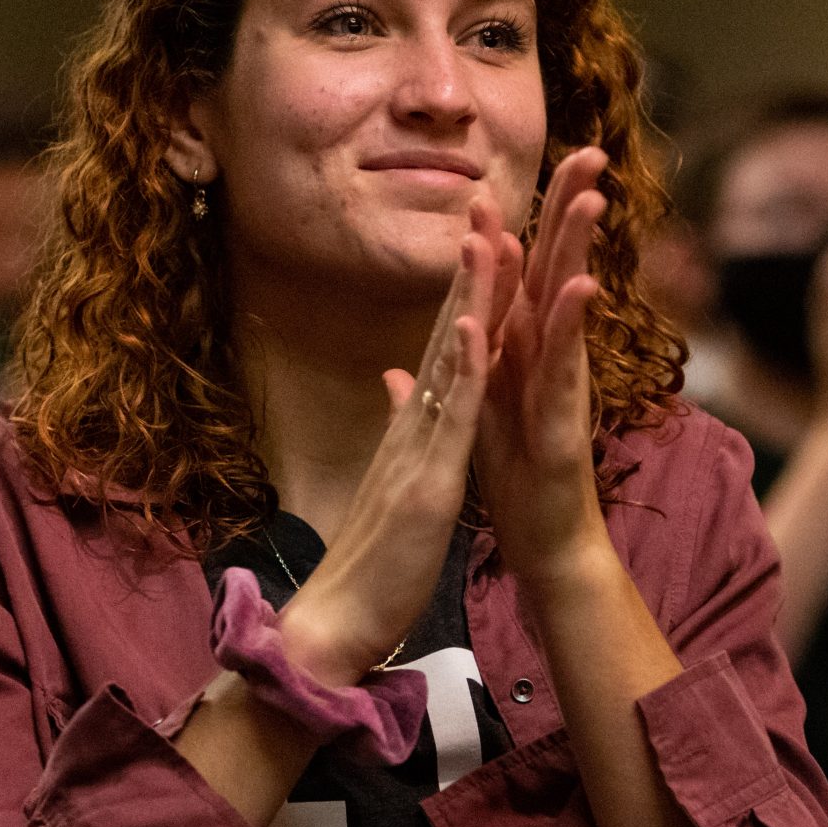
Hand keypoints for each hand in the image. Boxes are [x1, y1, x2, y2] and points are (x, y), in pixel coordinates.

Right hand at [277, 211, 503, 685]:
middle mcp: (412, 425)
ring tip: (487, 236)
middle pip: (447, 335)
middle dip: (471, 271)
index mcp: (412, 428)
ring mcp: (416, 450)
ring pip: (449, 363)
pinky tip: (477, 326)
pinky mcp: (425, 483)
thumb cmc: (371, 562)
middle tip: (489, 202)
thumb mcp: (393, 480)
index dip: (467, 290)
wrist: (337, 624)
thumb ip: (397, 424)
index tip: (489, 236)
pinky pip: (449, 420)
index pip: (445, 346)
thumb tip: (398, 377)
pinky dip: (464, 371)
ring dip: (469, 300)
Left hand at [473, 147, 610, 589]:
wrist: (545, 543)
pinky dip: (571, 324)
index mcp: (522, 352)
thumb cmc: (518, 480)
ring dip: (577, 249)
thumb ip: (473, 364)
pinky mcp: (563, 419)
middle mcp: (548, 359)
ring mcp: (561, 385)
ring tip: (592, 195)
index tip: (497, 175)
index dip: (508, 226)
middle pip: (557, 269)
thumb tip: (460, 323)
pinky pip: (567, 364)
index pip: (518, 276)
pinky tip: (580, 285)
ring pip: (568, 305)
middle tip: (589, 149)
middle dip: (568, 210)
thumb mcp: (482, 409)